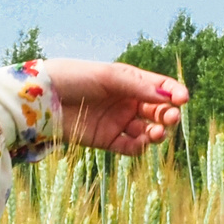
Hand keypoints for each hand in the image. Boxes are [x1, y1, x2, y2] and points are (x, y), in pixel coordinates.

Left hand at [44, 59, 186, 155]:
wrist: (41, 98)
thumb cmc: (73, 77)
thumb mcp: (108, 76)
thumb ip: (137, 86)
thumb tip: (168, 96)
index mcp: (129, 82)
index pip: (160, 87)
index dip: (173, 93)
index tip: (182, 98)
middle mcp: (126, 102)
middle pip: (157, 110)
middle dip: (168, 114)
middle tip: (172, 117)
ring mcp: (117, 122)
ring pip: (147, 131)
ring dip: (156, 133)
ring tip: (156, 133)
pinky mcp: (106, 140)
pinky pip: (129, 147)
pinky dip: (139, 147)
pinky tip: (141, 143)